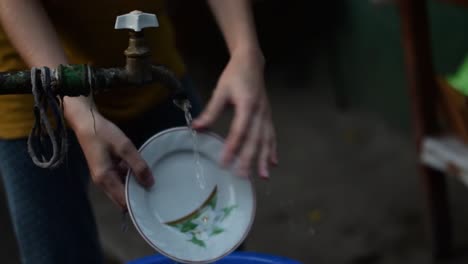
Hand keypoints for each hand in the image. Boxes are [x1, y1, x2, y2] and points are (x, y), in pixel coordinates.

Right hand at [64, 97, 153, 208]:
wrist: (86, 122)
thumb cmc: (104, 134)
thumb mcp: (125, 147)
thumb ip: (138, 165)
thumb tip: (150, 184)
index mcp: (105, 179)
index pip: (123, 202)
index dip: (137, 204)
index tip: (154, 201)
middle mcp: (102, 183)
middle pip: (122, 199)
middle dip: (137, 197)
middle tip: (156, 193)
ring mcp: (103, 177)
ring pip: (121, 189)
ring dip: (133, 187)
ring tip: (152, 183)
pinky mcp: (105, 171)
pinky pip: (119, 180)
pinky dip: (129, 178)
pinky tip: (141, 171)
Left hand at [192, 49, 277, 178]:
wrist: (251, 62)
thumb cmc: (235, 76)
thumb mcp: (221, 91)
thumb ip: (210, 111)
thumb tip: (196, 128)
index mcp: (247, 104)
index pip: (239, 130)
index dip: (232, 147)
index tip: (224, 162)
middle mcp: (260, 112)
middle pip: (255, 139)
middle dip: (249, 159)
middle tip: (241, 175)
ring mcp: (266, 115)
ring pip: (266, 140)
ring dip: (264, 159)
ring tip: (262, 176)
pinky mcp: (268, 116)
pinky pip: (272, 136)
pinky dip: (272, 150)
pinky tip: (273, 163)